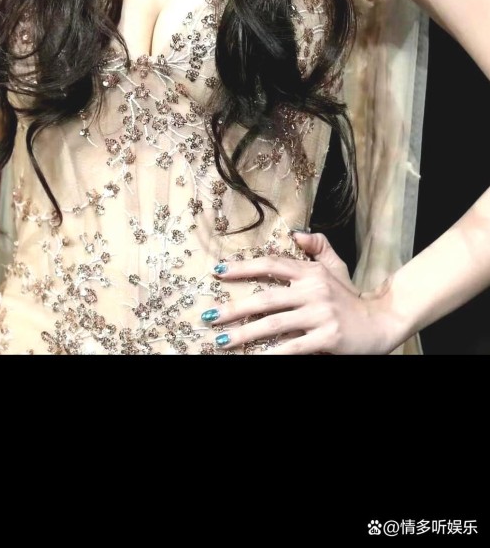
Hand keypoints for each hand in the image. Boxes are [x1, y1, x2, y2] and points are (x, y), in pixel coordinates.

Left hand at [201, 231, 393, 354]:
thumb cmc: (351, 297)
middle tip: (210, 317)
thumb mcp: (336, 267)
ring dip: (244, 335)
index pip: (271, 265)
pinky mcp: (327, 338)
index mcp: (311, 272)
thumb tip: (296, 233)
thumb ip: (318, 247)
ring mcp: (320, 315)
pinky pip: (293, 347)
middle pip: (266, 298)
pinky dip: (273, 353)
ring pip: (274, 325)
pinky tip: (256, 357)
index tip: (218, 272)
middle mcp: (314, 290)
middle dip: (235, 309)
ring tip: (222, 341)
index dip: (243, 268)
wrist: (380, 323)